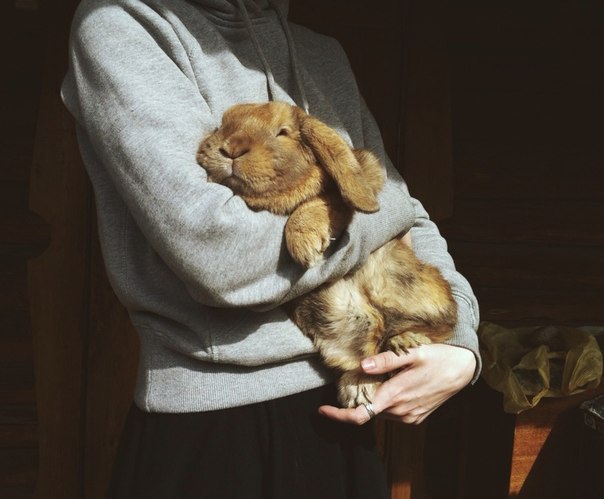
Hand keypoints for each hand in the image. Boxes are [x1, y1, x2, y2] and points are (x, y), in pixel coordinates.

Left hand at [319, 343, 475, 424]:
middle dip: (356, 399)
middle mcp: (401, 411)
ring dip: (372, 399)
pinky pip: (392, 413)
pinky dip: (385, 402)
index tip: (322, 409)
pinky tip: (389, 385)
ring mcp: (410, 416)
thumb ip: (387, 361)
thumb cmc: (438, 356)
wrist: (464, 368)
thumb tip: (363, 366)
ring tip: (375, 378)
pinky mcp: (416, 417)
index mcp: (396, 396)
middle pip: (368, 411)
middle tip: (352, 380)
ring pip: (380, 412)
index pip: (360, 414)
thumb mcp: (412, 353)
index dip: (339, 415)